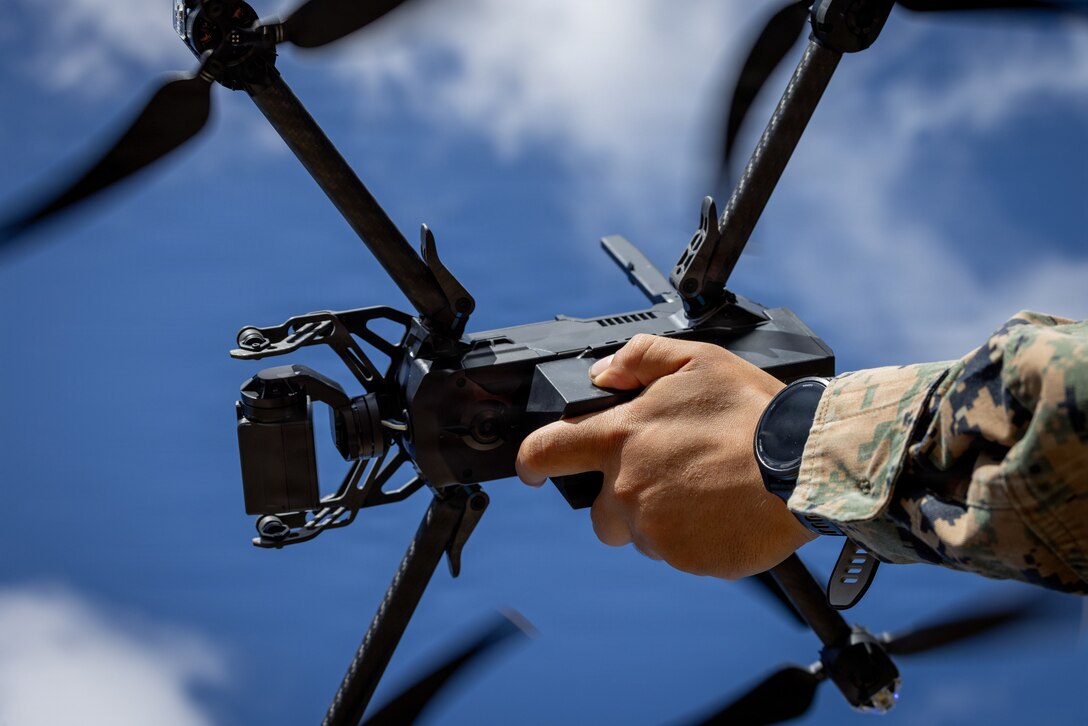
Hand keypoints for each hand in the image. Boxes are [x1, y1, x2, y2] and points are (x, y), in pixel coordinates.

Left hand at [516, 334, 815, 578]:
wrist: (803, 465)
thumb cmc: (753, 411)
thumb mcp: (697, 360)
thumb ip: (640, 358)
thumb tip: (604, 372)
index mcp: (620, 438)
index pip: (546, 452)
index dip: (532, 461)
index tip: (533, 469)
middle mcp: (626, 487)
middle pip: (599, 512)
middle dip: (622, 500)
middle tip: (670, 479)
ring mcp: (653, 528)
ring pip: (641, 533)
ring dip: (662, 518)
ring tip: (707, 491)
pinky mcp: (683, 558)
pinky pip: (676, 554)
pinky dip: (694, 539)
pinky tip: (723, 513)